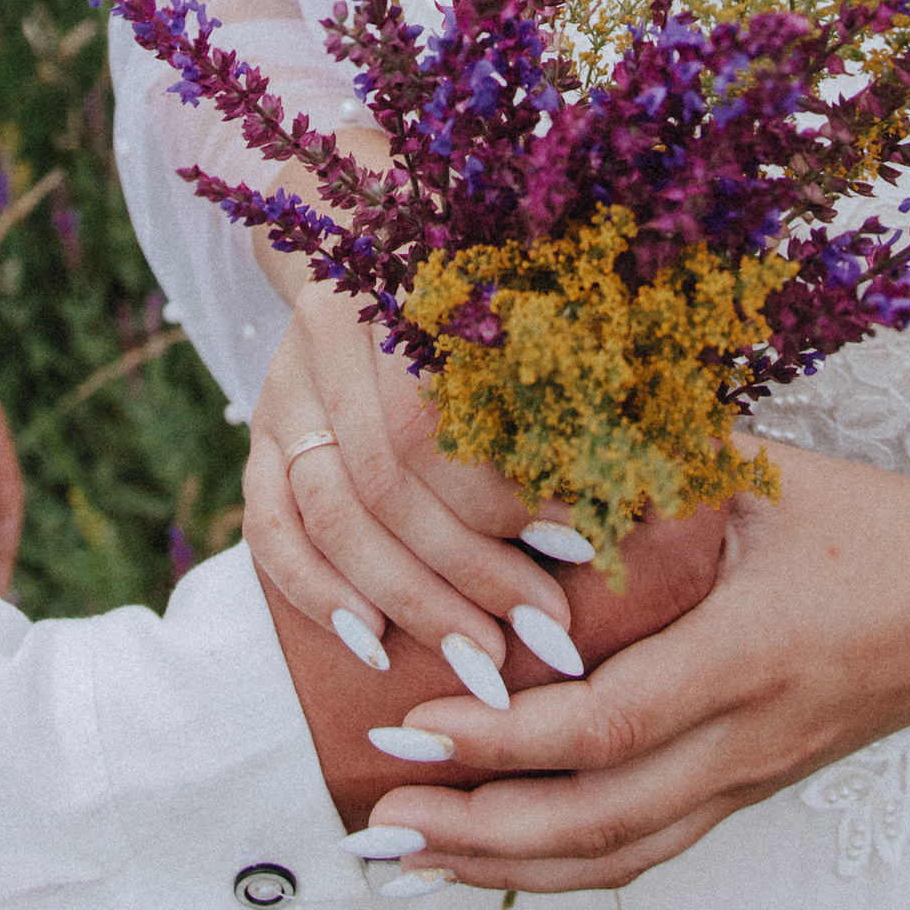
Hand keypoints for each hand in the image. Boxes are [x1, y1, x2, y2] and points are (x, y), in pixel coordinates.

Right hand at [246, 274, 576, 682]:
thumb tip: (650, 486)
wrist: (376, 249)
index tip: (589, 548)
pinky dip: (316, 592)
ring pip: (330, 512)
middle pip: (386, 477)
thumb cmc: (496, 290)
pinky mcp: (260, 433)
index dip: (511, 493)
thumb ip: (573, 380)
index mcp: (400, 286)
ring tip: (480, 659)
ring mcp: (285, 387)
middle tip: (546, 632)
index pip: (438, 419)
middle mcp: (330, 334)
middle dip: (472, 570)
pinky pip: (270, 526)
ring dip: (409, 597)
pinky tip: (373, 644)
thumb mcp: (537, 306)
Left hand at [369, 445, 909, 889]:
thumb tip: (526, 445)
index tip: (409, 725)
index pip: (602, 726)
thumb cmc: (878, 528)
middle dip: (473, 830)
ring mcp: (753, 780)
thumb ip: (655, 469)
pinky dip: (559, 866)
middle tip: (372, 820)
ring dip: (503, 867)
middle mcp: (748, 741)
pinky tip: (493, 858)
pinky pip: (646, 849)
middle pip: (595, 823)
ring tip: (405, 860)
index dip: (498, 741)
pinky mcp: (753, 792)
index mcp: (747, 656)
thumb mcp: (770, 476)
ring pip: (617, 857)